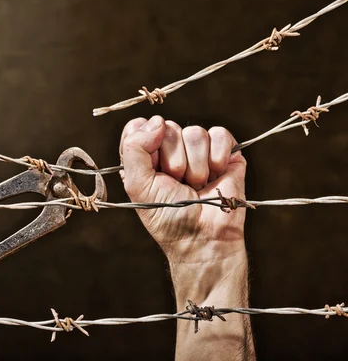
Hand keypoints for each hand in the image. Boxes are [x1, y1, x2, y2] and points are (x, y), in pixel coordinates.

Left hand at [120, 116, 254, 359]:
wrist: (203, 239)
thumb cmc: (167, 217)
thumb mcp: (137, 185)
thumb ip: (134, 149)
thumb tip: (156, 121)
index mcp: (145, 156)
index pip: (138, 126)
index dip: (144, 140)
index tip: (152, 165)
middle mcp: (170, 150)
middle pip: (167, 127)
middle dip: (172, 161)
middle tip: (177, 184)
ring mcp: (199, 150)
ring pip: (194, 132)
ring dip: (196, 166)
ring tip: (197, 186)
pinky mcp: (226, 153)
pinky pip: (220, 134)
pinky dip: (217, 157)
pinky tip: (216, 176)